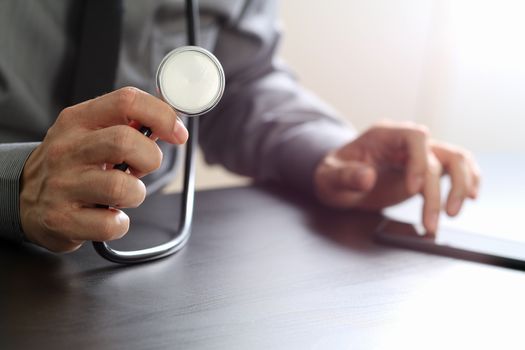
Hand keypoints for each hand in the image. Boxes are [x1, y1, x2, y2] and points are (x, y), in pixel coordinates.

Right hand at [20, 87, 187, 251]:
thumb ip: (127, 124)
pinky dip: (120, 223)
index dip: (162, 115)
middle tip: (144, 168)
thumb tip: (169, 121)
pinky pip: (111, 224)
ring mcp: (62, 185)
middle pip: (125, 142)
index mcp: (78, 120)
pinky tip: (109, 215)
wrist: (23, 197)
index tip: (177, 133)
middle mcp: (68, 149)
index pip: (127, 101)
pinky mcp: (62, 219)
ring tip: (123, 194)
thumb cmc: (71, 164)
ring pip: (121, 187)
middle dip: (150, 158)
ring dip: (136, 194)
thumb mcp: (90, 133)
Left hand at [314, 121, 480, 233]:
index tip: (413, 189)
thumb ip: (345, 176)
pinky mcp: (426, 171)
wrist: (337, 181)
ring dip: (460, 186)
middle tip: (436, 218)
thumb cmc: (332, 175)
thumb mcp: (329, 178)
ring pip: (455, 159)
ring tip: (452, 214)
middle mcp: (405, 142)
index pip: (415, 136)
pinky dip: (466, 182)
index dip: (420, 161)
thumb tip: (367, 177)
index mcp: (383, 135)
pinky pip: (455, 169)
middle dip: (442, 188)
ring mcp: (418, 156)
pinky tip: (468, 198)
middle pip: (440, 153)